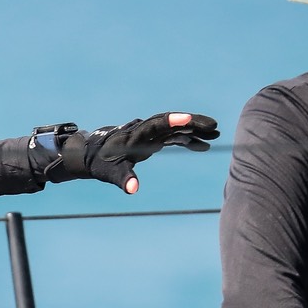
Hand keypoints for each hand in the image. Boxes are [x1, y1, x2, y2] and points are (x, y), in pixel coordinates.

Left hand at [33, 112, 219, 192]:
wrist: (92, 155)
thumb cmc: (100, 164)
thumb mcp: (111, 173)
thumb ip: (123, 179)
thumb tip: (132, 189)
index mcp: (136, 135)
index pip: (156, 124)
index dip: (172, 120)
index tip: (188, 118)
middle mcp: (145, 130)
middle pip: (172, 122)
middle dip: (193, 123)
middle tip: (214, 127)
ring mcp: (150, 134)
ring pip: (175, 129)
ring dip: (195, 131)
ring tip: (215, 136)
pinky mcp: (152, 140)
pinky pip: (173, 137)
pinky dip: (188, 141)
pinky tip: (202, 146)